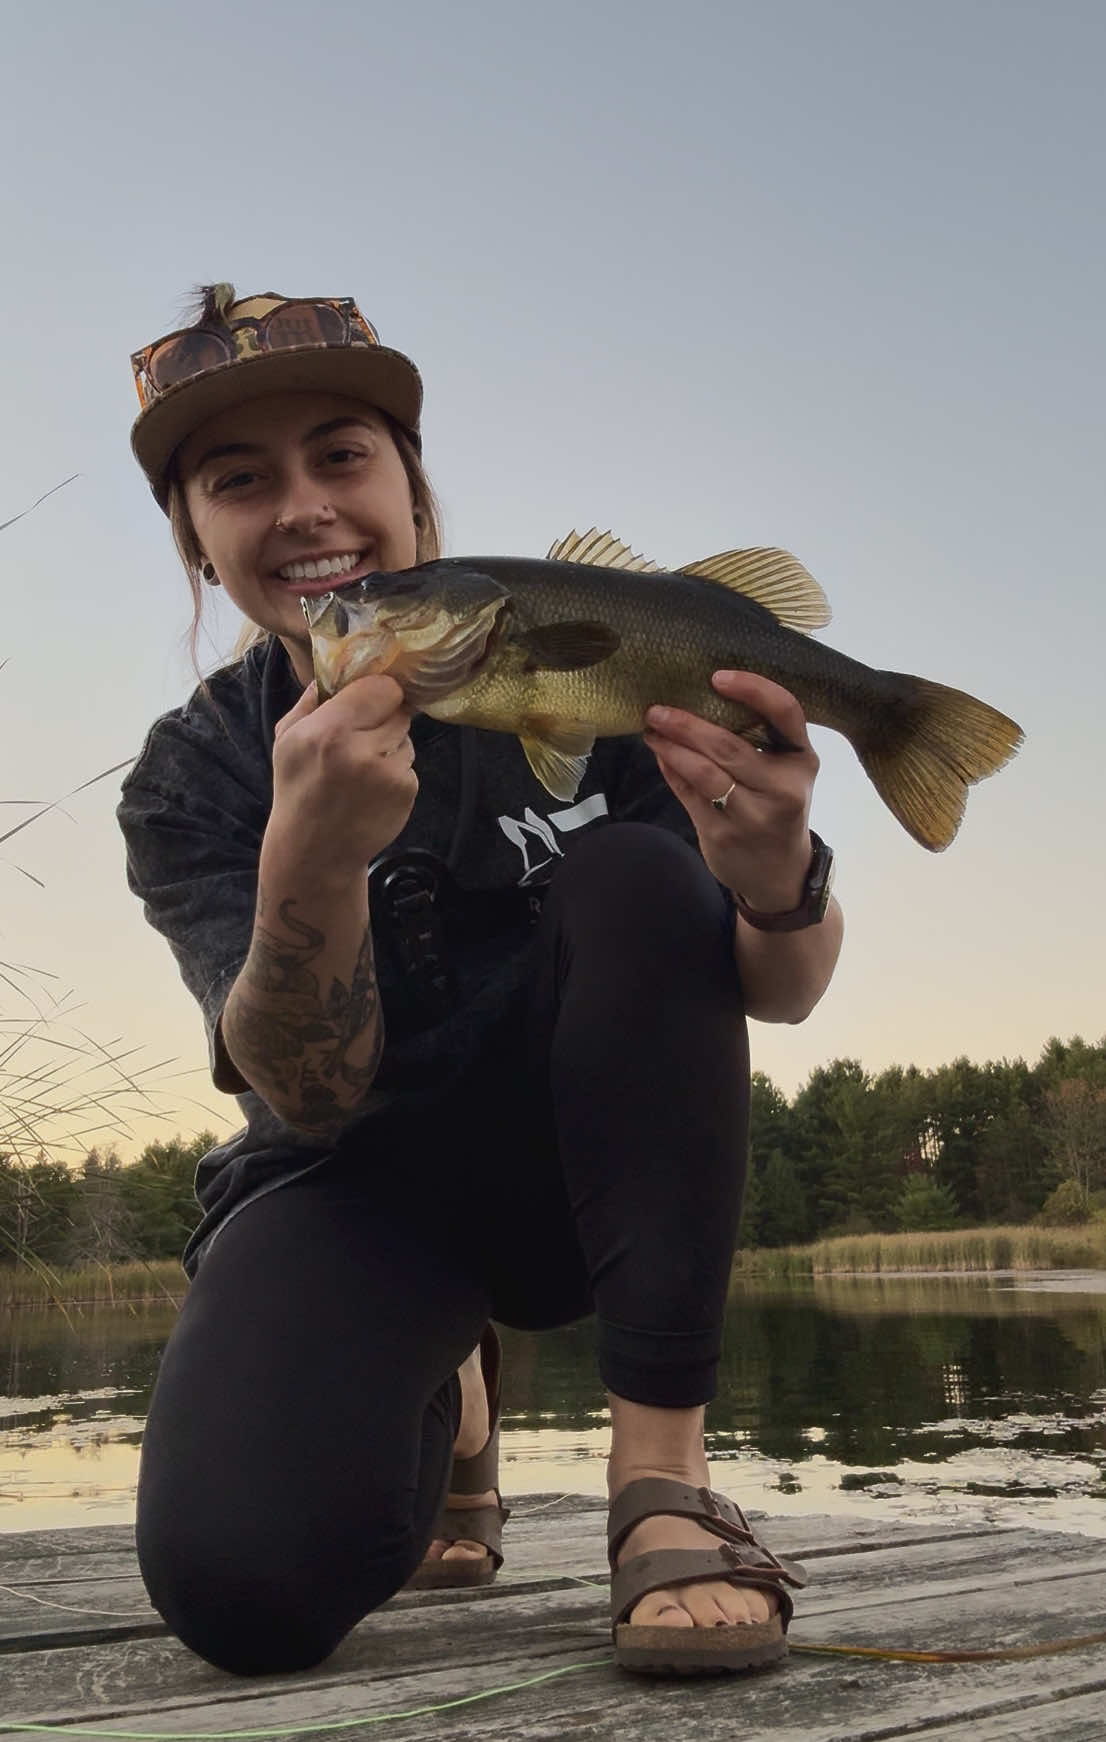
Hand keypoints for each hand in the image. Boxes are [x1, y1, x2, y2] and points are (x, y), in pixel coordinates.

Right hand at [268, 675, 417, 881]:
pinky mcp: (406, 791)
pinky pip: (410, 765)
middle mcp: (361, 750)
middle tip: (361, 739)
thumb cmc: (297, 789)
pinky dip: (396, 771)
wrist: (314, 850)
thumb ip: (311, 700)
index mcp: (329, 730)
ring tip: (362, 769)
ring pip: (407, 737)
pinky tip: (372, 789)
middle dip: (383, 719)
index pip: (380, 687)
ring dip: (391, 746)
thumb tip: (335, 666)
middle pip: (397, 710)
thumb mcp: (287, 740)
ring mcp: (388, 772)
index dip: (376, 692)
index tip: (366, 702)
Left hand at [643, 671, 818, 911]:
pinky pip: (689, 794)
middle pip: (729, 746)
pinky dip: (670, 769)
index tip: (717, 676)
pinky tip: (660, 754)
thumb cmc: (777, 807)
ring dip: (672, 747)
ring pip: (704, 772)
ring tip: (652, 729)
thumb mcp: (783, 771)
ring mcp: (754, 816)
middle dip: (687, 724)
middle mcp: (784, 788)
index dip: (753, 689)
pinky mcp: (724, 835)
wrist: (779, 874)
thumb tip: (697, 695)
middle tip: (658, 709)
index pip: (785, 712)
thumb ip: (754, 738)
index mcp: (802, 759)